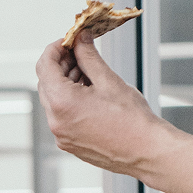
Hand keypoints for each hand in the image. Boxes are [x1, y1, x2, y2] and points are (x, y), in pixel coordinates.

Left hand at [34, 34, 177, 175]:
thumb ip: (89, 57)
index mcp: (63, 103)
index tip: (68, 42)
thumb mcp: (109, 81)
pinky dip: (70, 102)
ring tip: (90, 75)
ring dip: (66, 83)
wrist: (148, 151)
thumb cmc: (134, 121)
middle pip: (46, 83)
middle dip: (61, 65)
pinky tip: (90, 95)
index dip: (55, 48)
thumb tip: (80, 40)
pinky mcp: (70, 143)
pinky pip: (62, 116)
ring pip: (53, 100)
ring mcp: (62, 135)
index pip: (45, 66)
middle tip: (81, 54)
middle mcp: (56, 122)